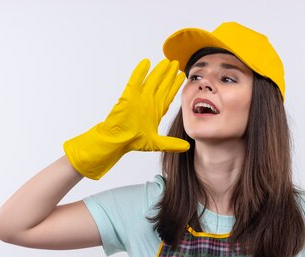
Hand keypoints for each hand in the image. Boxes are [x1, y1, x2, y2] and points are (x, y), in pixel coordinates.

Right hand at [63, 58, 188, 179]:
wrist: (118, 141)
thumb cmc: (133, 141)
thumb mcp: (157, 143)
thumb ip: (172, 143)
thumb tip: (187, 147)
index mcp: (156, 111)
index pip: (168, 95)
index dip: (175, 85)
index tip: (182, 76)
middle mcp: (149, 103)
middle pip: (162, 85)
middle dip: (169, 75)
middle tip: (176, 63)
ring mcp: (139, 98)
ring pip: (151, 81)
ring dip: (158, 71)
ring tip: (166, 61)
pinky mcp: (129, 96)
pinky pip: (135, 81)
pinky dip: (140, 72)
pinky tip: (146, 62)